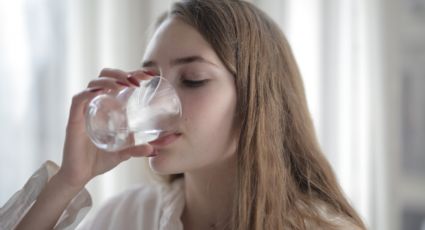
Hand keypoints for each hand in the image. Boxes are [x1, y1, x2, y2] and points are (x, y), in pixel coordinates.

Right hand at [57, 68, 153, 188]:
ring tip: (125, 85)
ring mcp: (84, 111)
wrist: (80, 176)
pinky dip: (89, 92)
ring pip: (93, 84)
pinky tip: (102, 92)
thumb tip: (154, 149)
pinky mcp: (74, 120)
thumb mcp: (124, 153)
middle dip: (121, 73)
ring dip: (110, 80)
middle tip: (137, 81)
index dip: (132, 73)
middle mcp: (95, 104)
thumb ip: (137, 149)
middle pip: (104, 76)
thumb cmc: (99, 160)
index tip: (149, 75)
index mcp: (107, 107)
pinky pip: (78, 100)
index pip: (118, 81)